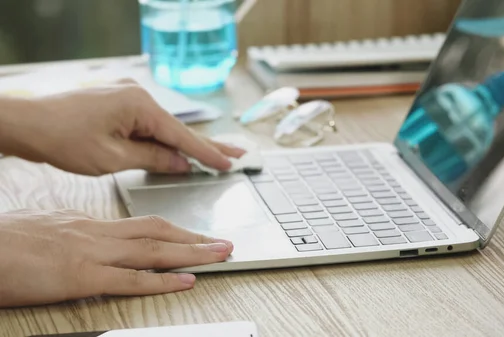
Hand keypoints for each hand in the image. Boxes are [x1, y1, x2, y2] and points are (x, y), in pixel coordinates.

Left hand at [0, 80, 244, 175]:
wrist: (28, 123)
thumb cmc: (63, 138)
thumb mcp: (113, 158)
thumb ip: (153, 159)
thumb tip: (181, 163)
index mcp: (139, 105)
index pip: (182, 135)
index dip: (208, 153)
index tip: (230, 163)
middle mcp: (138, 95)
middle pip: (179, 127)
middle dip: (208, 144)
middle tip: (238, 153)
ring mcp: (127, 97)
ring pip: (163, 127)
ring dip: (184, 144)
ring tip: (215, 156)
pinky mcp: (118, 103)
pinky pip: (147, 124)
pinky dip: (162, 139)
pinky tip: (177, 150)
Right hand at [0, 209, 233, 307]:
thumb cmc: (1, 242)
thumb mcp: (42, 229)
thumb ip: (69, 233)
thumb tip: (81, 238)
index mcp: (86, 224)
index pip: (140, 224)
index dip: (172, 230)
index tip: (193, 234)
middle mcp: (96, 234)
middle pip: (157, 231)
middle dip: (194, 237)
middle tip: (223, 240)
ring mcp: (91, 253)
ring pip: (153, 250)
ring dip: (191, 252)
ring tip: (220, 254)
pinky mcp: (81, 277)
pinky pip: (131, 279)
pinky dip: (163, 280)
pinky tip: (187, 281)